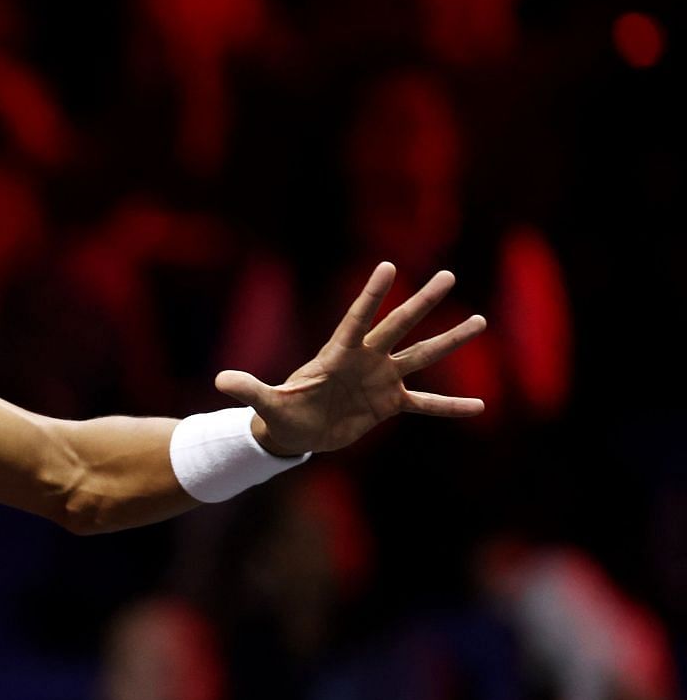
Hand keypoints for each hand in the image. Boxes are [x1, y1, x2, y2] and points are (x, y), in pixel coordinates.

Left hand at [215, 262, 487, 455]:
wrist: (296, 433)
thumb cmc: (280, 413)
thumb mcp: (264, 404)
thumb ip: (248, 389)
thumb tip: (220, 381)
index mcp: (337, 354)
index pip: (356, 320)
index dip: (371, 295)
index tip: (388, 267)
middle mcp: (365, 360)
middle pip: (398, 326)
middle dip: (422, 302)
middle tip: (448, 275)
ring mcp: (381, 380)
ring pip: (421, 356)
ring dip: (450, 340)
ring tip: (480, 320)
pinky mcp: (389, 405)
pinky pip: (425, 403)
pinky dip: (449, 406)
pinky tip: (479, 406)